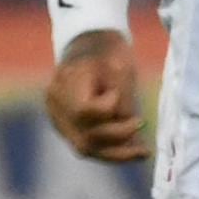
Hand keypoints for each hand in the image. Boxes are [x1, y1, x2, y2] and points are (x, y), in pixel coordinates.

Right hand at [46, 29, 146, 163]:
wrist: (90, 46)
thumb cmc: (108, 53)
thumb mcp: (121, 68)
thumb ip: (123, 100)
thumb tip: (131, 136)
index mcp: (65, 80)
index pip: (83, 110)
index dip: (106, 108)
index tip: (117, 93)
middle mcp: (55, 103)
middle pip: (84, 137)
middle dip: (118, 136)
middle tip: (142, 123)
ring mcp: (58, 118)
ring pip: (85, 148)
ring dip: (117, 153)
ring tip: (143, 151)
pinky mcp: (66, 128)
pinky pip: (87, 145)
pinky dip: (110, 150)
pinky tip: (133, 150)